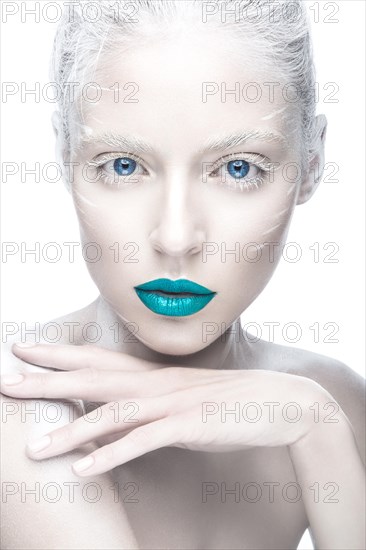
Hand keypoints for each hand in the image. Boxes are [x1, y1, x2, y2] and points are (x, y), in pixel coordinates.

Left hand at [1, 342, 340, 476]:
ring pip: (111, 414)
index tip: (24, 349)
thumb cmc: (228, 404)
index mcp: (154, 375)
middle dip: (48, 381)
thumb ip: (150, 406)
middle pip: (93, 379)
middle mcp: (157, 384)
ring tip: (33, 449)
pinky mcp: (188, 427)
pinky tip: (83, 471)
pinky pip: (143, 443)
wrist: (279, 404)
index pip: (98, 360)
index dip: (59, 355)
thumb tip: (120, 419)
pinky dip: (111, 456)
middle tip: (7, 380)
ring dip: (70, 431)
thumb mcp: (182, 401)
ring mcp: (171, 404)